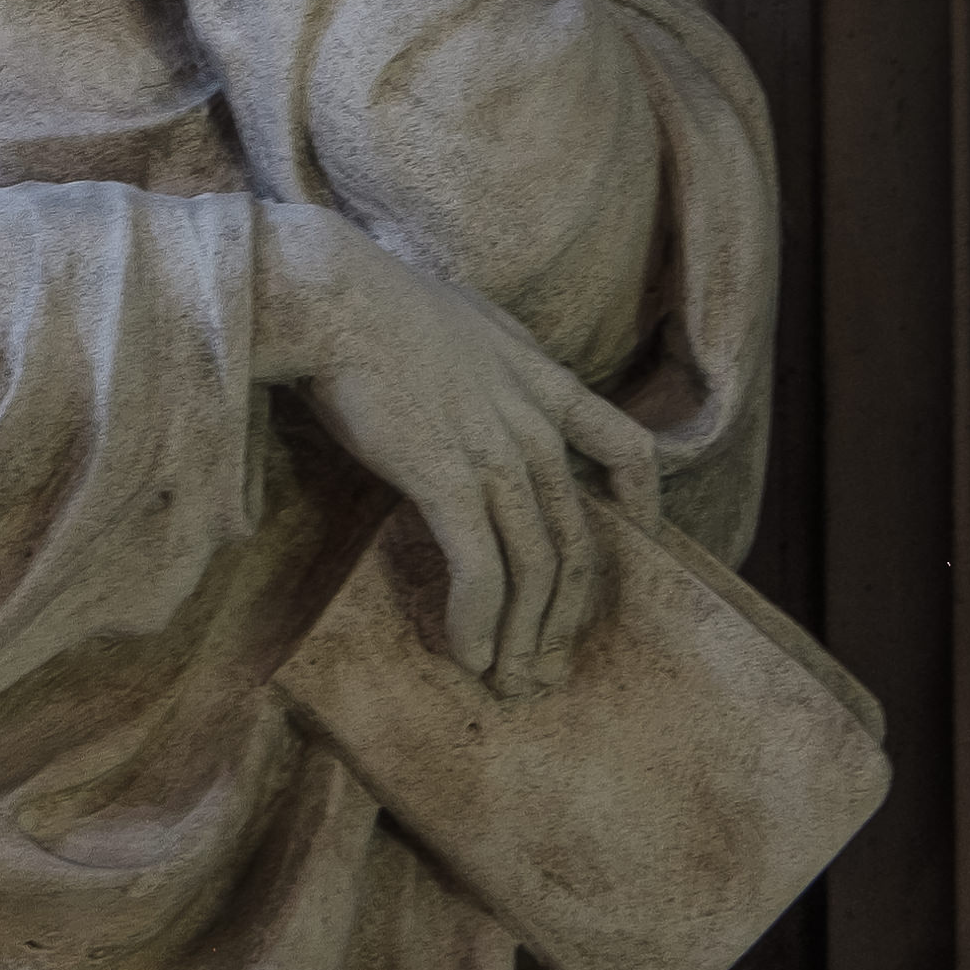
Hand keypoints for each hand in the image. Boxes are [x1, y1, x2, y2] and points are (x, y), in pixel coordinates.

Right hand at [256, 207, 662, 693]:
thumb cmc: (368, 299)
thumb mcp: (457, 317)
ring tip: (506, 678)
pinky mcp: (447, 479)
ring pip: (537, 568)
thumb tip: (472, 370)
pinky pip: (480, 571)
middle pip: (578, 537)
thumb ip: (484, 354)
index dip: (642, 506)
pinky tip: (468, 654)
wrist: (327, 291)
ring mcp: (496, 453)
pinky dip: (478, 622)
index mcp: (540, 379)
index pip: (627, 446)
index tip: (636, 544)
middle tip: (549, 662)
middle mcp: (532, 423)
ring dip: (523, 634)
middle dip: (567, 612)